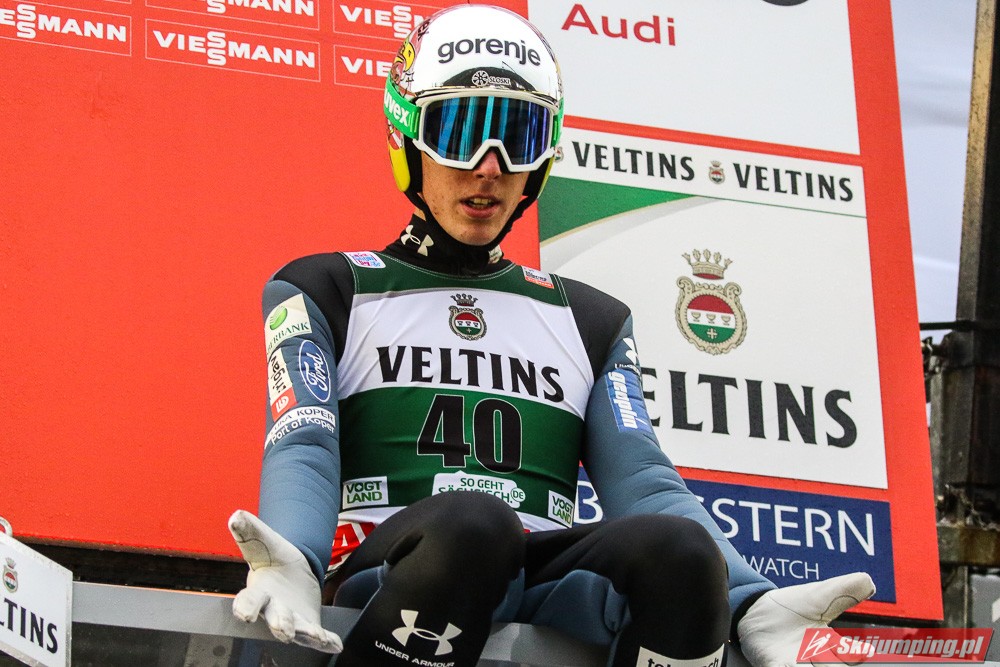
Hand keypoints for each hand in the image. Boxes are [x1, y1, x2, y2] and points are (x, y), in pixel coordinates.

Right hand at [228, 510, 342, 652]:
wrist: (293, 572)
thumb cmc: (274, 560)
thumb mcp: (266, 543)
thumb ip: (251, 531)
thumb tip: (236, 516)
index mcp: (259, 592)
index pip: (249, 601)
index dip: (246, 607)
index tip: (245, 614)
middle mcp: (273, 610)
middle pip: (275, 619)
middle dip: (279, 624)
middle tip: (284, 630)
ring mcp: (292, 621)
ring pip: (297, 630)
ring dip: (305, 633)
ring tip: (316, 636)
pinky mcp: (309, 626)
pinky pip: (318, 636)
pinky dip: (326, 641)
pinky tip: (335, 644)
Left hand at [737, 572, 874, 666]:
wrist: (755, 609)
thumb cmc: (792, 607)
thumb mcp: (818, 597)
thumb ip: (843, 591)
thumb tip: (868, 580)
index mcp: (828, 642)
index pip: (848, 652)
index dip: (856, 653)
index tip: (865, 652)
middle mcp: (813, 656)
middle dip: (836, 666)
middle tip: (838, 664)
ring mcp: (793, 662)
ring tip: (812, 662)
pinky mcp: (773, 664)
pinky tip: (785, 665)